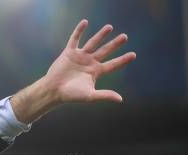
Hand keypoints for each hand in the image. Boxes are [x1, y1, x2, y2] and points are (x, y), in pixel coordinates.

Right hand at [10, 20, 135, 123]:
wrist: (54, 90)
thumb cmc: (72, 95)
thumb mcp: (90, 95)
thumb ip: (105, 95)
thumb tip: (120, 99)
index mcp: (96, 72)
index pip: (113, 64)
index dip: (123, 60)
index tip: (133, 55)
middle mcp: (90, 62)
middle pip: (105, 51)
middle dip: (115, 44)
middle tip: (125, 37)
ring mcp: (80, 56)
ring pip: (93, 43)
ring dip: (101, 35)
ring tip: (110, 27)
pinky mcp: (69, 52)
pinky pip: (75, 39)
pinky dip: (79, 31)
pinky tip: (85, 22)